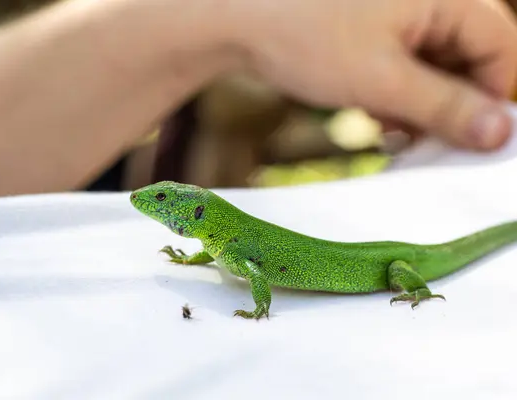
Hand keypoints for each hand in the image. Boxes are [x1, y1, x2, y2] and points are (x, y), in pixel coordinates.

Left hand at [228, 0, 516, 149]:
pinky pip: (402, 66)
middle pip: (467, 59)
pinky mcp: (372, 29)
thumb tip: (499, 132)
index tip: (480, 142)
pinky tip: (376, 114)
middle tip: (429, 145)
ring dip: (419, 106)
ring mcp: (396, 13)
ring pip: (432, 68)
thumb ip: (444, 107)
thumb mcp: (381, 80)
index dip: (495, 99)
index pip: (500, 48)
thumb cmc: (304, 35)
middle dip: (449, 107)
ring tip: (392, 128)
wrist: (235, 19)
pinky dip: (395, 95)